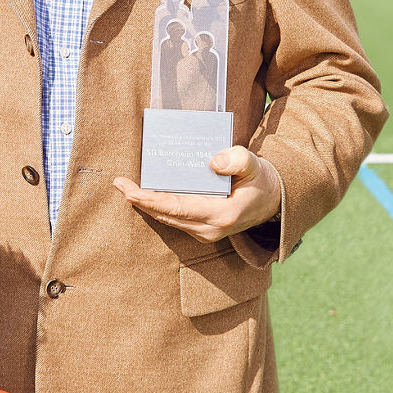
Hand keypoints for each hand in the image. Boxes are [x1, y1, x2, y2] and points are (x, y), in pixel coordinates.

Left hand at [113, 146, 281, 242]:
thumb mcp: (254, 164)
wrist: (274, 200)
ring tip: (124, 186)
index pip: (177, 208)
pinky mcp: (202, 230)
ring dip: (145, 204)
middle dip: (139, 200)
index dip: (150, 200)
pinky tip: (143, 193)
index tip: (129, 190)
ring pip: (167, 219)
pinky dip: (157, 207)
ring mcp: (206, 233)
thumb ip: (237, 160)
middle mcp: (211, 229)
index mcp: (222, 215)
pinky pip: (173, 218)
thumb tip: (213, 163)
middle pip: (166, 215)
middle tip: (118, 183)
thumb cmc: (261, 180)